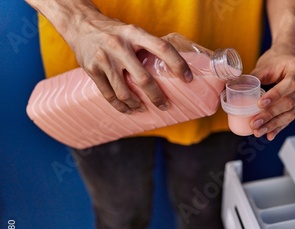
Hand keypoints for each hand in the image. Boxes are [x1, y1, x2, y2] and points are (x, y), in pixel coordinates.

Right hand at [66, 12, 192, 112]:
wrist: (79, 24)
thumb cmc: (113, 31)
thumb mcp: (132, 32)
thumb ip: (147, 46)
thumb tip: (173, 67)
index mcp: (134, 33)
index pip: (162, 48)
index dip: (178, 64)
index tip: (188, 78)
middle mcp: (118, 46)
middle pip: (144, 79)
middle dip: (157, 96)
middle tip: (165, 105)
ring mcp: (104, 59)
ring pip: (125, 92)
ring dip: (138, 104)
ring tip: (145, 108)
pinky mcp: (92, 70)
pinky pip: (109, 95)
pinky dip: (121, 106)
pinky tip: (129, 110)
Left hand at [250, 46, 294, 139]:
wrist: (289, 58)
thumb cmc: (276, 60)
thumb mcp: (265, 65)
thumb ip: (253, 77)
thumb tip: (233, 88)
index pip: (290, 84)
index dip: (275, 95)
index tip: (260, 104)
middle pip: (290, 102)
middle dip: (271, 115)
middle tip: (255, 123)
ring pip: (291, 114)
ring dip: (273, 125)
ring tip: (258, 131)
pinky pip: (290, 118)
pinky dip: (279, 127)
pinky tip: (269, 135)